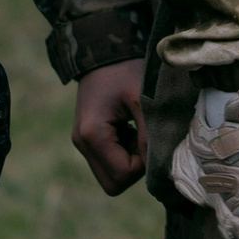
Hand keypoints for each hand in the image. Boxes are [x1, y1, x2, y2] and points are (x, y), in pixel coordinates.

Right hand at [72, 58, 147, 194]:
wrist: (102, 54)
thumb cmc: (125, 72)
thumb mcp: (143, 100)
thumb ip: (149, 135)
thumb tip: (157, 166)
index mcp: (92, 135)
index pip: (122, 175)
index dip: (142, 164)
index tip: (149, 138)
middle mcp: (82, 143)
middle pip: (113, 183)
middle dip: (134, 168)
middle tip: (143, 140)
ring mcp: (82, 143)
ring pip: (110, 176)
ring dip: (128, 161)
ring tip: (136, 130)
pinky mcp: (87, 139)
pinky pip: (108, 162)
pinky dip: (122, 153)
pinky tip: (129, 129)